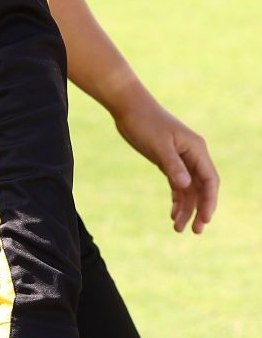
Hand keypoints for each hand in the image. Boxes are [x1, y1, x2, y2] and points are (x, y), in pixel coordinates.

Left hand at [114, 96, 218, 233]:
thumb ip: (172, 165)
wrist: (128, 106)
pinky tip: (172, 213)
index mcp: (197, 150)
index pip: (209, 180)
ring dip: (186, 208)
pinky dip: (176, 198)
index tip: (205, 219)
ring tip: (177, 228)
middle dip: (200, 210)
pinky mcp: (169, 160)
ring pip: (189, 188)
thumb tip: (185, 186)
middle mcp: (193, 155)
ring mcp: (182, 158)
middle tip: (195, 231)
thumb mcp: (158, 146)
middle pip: (202, 188)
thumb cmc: (144, 122)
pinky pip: (178, 184)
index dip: (209, 201)